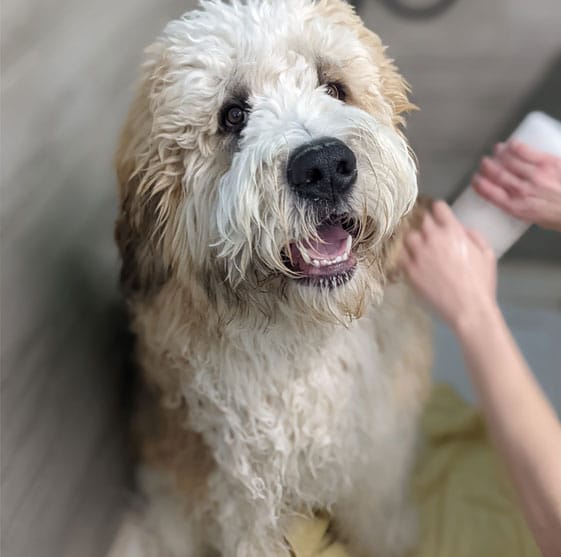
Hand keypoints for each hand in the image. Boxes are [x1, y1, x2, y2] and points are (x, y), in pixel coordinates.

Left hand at [400, 201, 496, 329]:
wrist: (468, 308)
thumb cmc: (481, 283)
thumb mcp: (487, 253)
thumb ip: (473, 236)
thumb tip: (462, 229)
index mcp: (453, 231)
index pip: (438, 208)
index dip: (438, 210)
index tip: (436, 214)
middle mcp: (432, 239)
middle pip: (421, 220)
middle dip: (426, 224)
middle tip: (429, 234)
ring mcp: (418, 254)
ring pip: (408, 237)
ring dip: (414, 240)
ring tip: (419, 248)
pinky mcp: (409, 270)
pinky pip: (401, 257)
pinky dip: (406, 257)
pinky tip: (412, 262)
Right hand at [472, 141, 560, 231]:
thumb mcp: (537, 220)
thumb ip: (524, 207)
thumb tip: (516, 197)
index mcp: (517, 208)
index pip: (490, 194)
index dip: (479, 185)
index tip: (475, 180)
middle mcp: (523, 191)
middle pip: (497, 175)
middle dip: (487, 167)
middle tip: (484, 163)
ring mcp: (535, 176)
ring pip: (510, 161)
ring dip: (499, 154)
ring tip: (496, 150)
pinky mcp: (549, 163)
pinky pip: (527, 152)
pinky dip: (516, 146)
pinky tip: (511, 143)